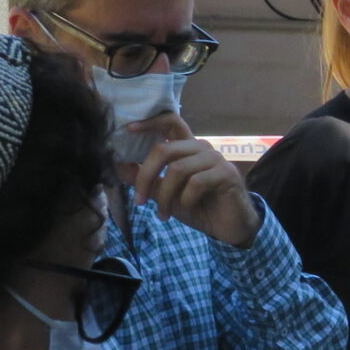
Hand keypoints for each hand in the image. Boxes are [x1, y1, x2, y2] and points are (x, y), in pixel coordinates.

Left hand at [134, 127, 261, 246]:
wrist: (229, 228)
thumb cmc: (199, 207)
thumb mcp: (166, 194)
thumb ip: (146, 179)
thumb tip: (119, 166)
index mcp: (188, 148)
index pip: (171, 122)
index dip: (150, 122)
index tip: (128, 129)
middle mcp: (202, 148)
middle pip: (164, 149)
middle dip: (145, 176)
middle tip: (138, 201)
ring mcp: (216, 159)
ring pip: (177, 169)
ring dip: (164, 196)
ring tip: (163, 214)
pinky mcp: (226, 174)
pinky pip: (196, 183)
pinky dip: (185, 199)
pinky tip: (187, 207)